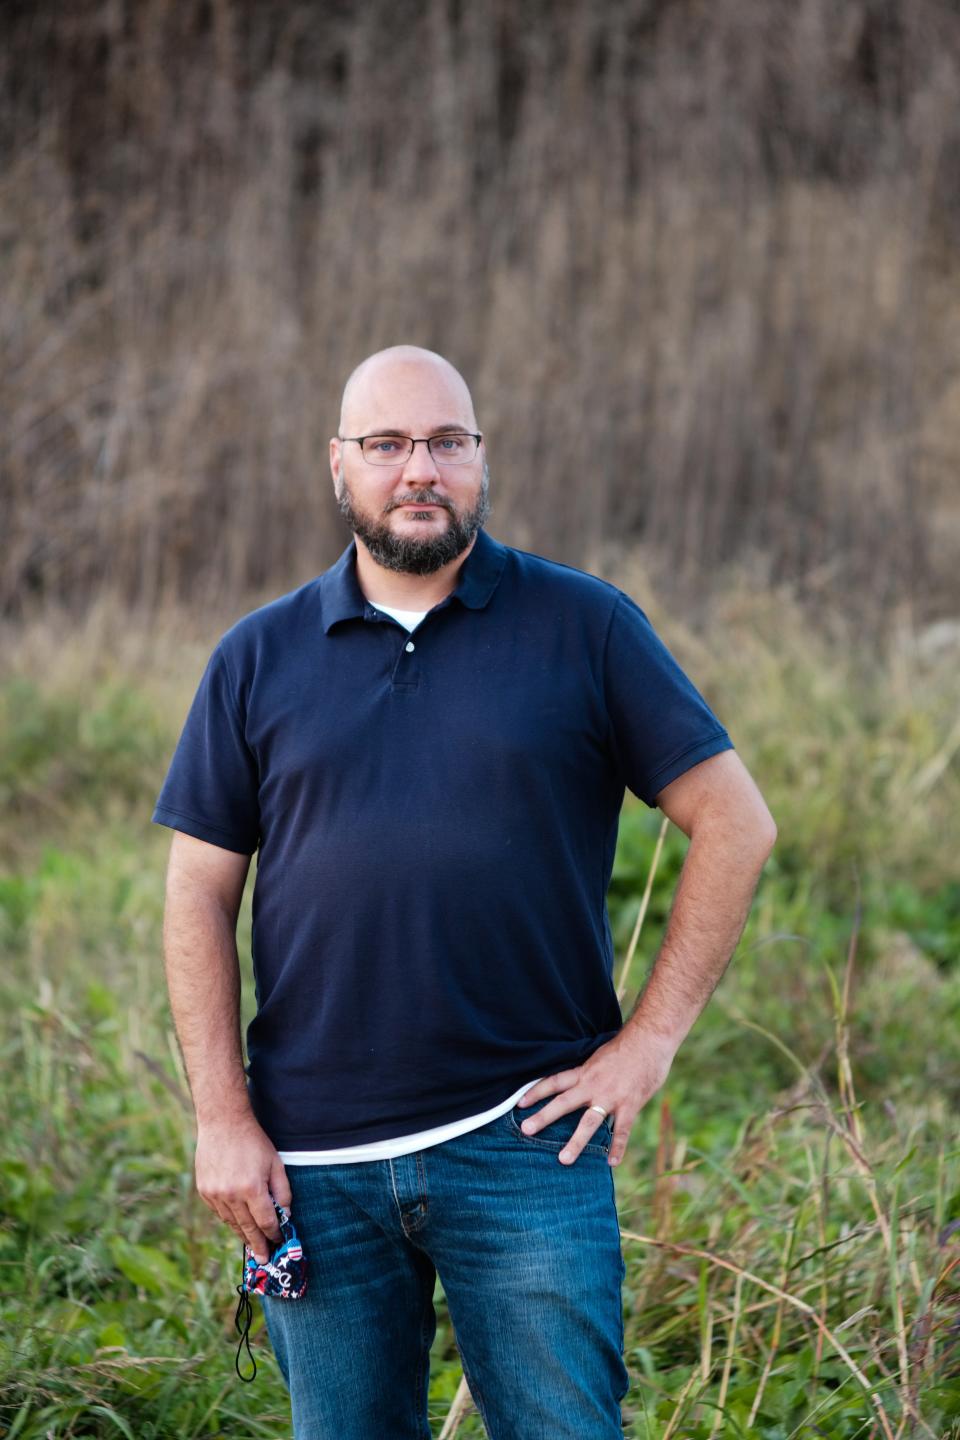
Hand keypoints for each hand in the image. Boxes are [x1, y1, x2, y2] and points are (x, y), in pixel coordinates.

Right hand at [195, 1114, 292, 1262]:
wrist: (223, 1123)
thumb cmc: (254, 1142)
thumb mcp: (276, 1163)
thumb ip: (282, 1191)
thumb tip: (285, 1215)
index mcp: (252, 1189)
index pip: (266, 1222)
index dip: (274, 1234)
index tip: (279, 1242)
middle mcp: (231, 1195)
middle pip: (247, 1228)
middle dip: (258, 1245)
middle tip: (264, 1259)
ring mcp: (215, 1194)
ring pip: (231, 1223)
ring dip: (243, 1235)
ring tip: (252, 1245)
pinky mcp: (204, 1191)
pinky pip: (219, 1213)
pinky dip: (229, 1220)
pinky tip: (237, 1224)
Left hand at [515, 1026, 676, 1166]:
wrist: (649, 1040)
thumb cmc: (626, 1046)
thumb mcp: (599, 1055)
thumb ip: (589, 1072)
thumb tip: (578, 1082)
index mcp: (585, 1072)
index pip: (555, 1082)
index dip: (536, 1091)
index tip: (519, 1103)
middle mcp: (593, 1085)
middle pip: (564, 1102)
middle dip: (544, 1117)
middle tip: (525, 1130)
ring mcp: (611, 1097)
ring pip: (589, 1122)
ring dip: (576, 1142)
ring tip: (563, 1159)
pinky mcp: (630, 1105)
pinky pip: (622, 1130)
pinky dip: (617, 1147)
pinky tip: (612, 1162)